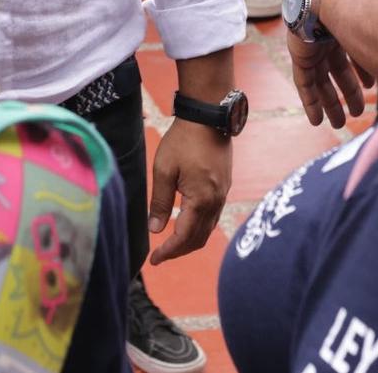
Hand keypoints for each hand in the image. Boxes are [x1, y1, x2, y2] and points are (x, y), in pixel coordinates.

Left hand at [147, 119, 231, 263]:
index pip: (184, 237)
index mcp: (201, 200)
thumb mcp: (163, 169)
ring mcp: (223, 195)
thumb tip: (155, 230)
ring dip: (190, 241)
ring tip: (170, 244)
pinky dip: (199, 228)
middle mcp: (216, 201)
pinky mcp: (224, 187)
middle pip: (199, 239)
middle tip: (160, 255)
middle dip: (179, 251)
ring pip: (208, 229)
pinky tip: (185, 224)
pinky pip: (213, 216)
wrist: (209, 117)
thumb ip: (160, 202)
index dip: (168, 251)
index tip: (153, 260)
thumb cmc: (183, 140)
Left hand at [288, 22, 371, 128]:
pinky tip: (316, 121)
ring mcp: (312, 45)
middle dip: (348, 93)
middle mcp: (328, 37)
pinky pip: (302, 83)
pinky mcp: (299, 55)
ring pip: (321, 81)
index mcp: (347, 26)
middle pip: (338, 71)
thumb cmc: (359, 7)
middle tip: (357, 113)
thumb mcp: (375, 29)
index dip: (362, 72)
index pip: (354, 54)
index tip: (372, 87)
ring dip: (331, 103)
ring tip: (340, 124)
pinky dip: (310, 102)